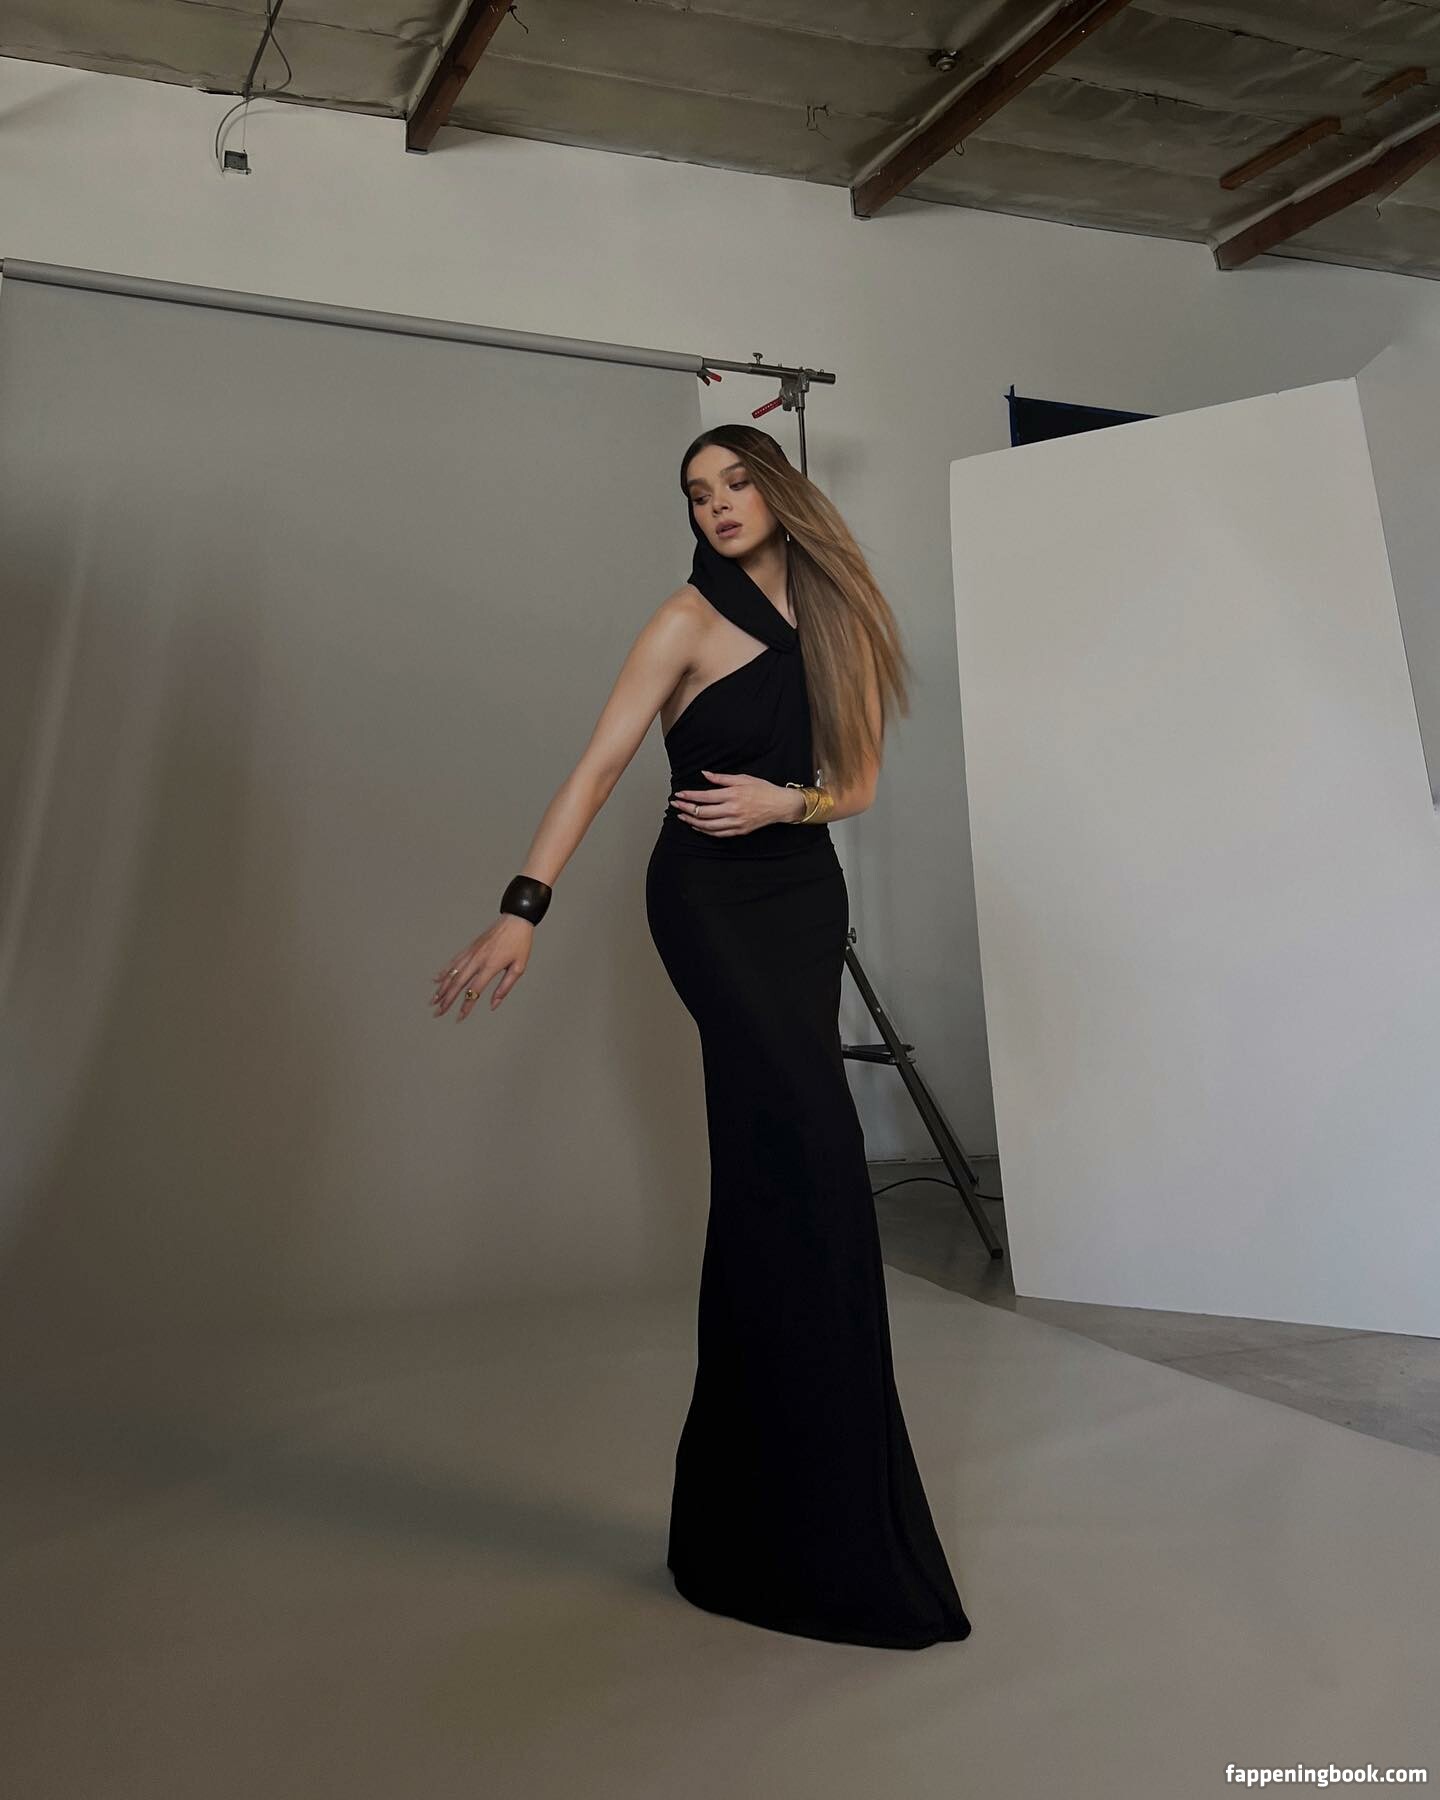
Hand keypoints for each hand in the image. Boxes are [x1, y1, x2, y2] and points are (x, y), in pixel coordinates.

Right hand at [431, 914, 534, 1019]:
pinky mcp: (470, 947)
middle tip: (438, 1013)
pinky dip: (444, 972)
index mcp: (490, 966)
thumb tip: (493, 1005)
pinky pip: (453, 961)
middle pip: (458, 984)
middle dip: (446, 1000)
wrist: (515, 920)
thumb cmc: (520, 944)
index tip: (459, 1017)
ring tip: (433, 1000)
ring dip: (441, 988)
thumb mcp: (518, 967)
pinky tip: (436, 980)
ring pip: (452, 973)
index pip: (474, 990)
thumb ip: (505, 988)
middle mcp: (477, 959)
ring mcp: (471, 953)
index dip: (466, 1006)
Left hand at [670, 769, 797, 836]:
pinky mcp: (739, 831)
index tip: (679, 795)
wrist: (779, 805)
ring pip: (708, 826)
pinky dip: (705, 830)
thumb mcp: (742, 778)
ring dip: (692, 821)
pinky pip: (717, 834)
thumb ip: (721, 778)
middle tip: (675, 805)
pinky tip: (697, 826)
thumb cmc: (763, 789)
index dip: (689, 796)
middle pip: (703, 812)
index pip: (705, 797)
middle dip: (686, 809)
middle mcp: (732, 810)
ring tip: (682, 816)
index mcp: (732, 795)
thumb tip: (705, 774)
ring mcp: (735, 823)